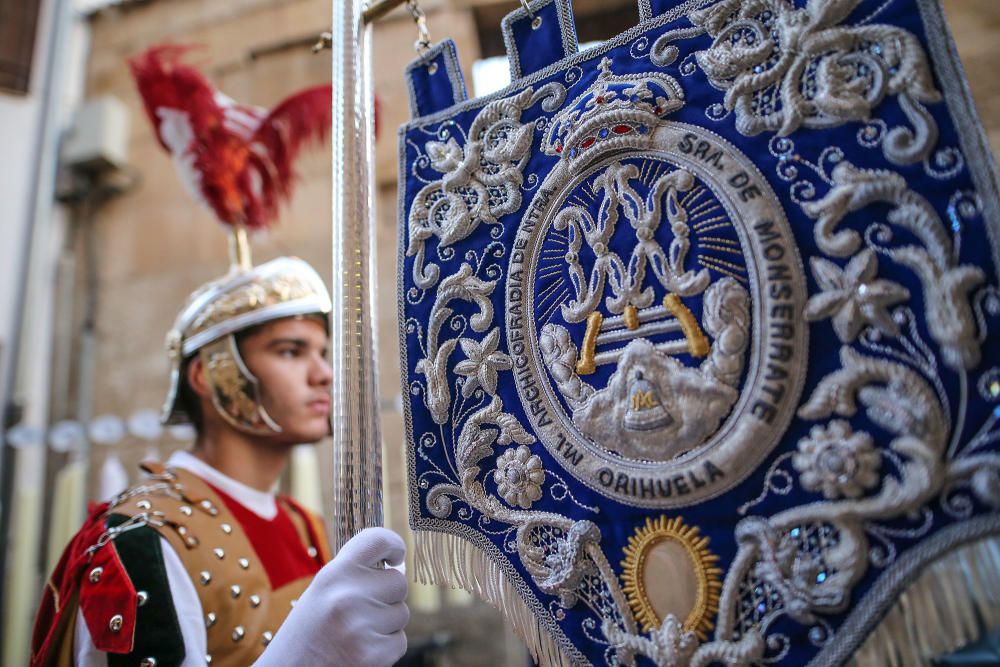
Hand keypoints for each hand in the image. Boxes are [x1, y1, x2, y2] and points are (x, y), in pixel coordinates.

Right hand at [254, 527, 408, 666]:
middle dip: (387, 597)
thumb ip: (352, 577)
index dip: (394, 545)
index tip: (396, 556)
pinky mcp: (372, 654)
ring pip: (401, 613)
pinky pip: (399, 642)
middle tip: (362, 613)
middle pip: (398, 582)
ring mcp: (361, 625)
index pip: (378, 540)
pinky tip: (359, 652)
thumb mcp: (320, 594)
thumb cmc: (306, 635)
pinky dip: (386, 649)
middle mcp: (347, 595)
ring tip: (354, 635)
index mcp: (333, 574)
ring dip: (386, 625)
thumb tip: (396, 567)